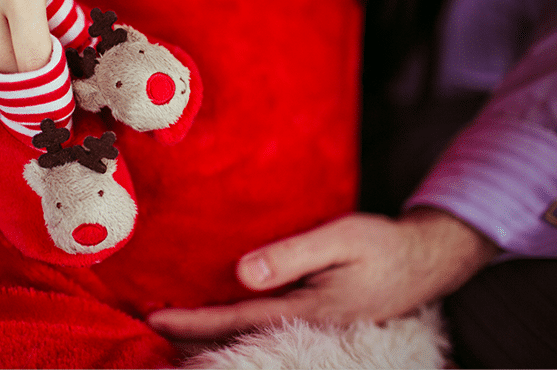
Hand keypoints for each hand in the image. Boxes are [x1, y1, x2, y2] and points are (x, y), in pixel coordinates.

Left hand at [147, 209, 498, 338]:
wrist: (425, 262)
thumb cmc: (381, 245)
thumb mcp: (340, 239)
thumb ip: (292, 256)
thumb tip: (243, 273)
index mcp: (307, 310)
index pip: (236, 320)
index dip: (193, 321)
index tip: (154, 318)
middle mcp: (305, 325)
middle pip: (238, 337)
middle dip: (194, 335)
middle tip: (151, 326)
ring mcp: (313, 327)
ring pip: (251, 336)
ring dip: (212, 333)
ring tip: (175, 327)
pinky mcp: (317, 318)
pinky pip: (267, 327)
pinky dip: (237, 326)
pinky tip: (222, 319)